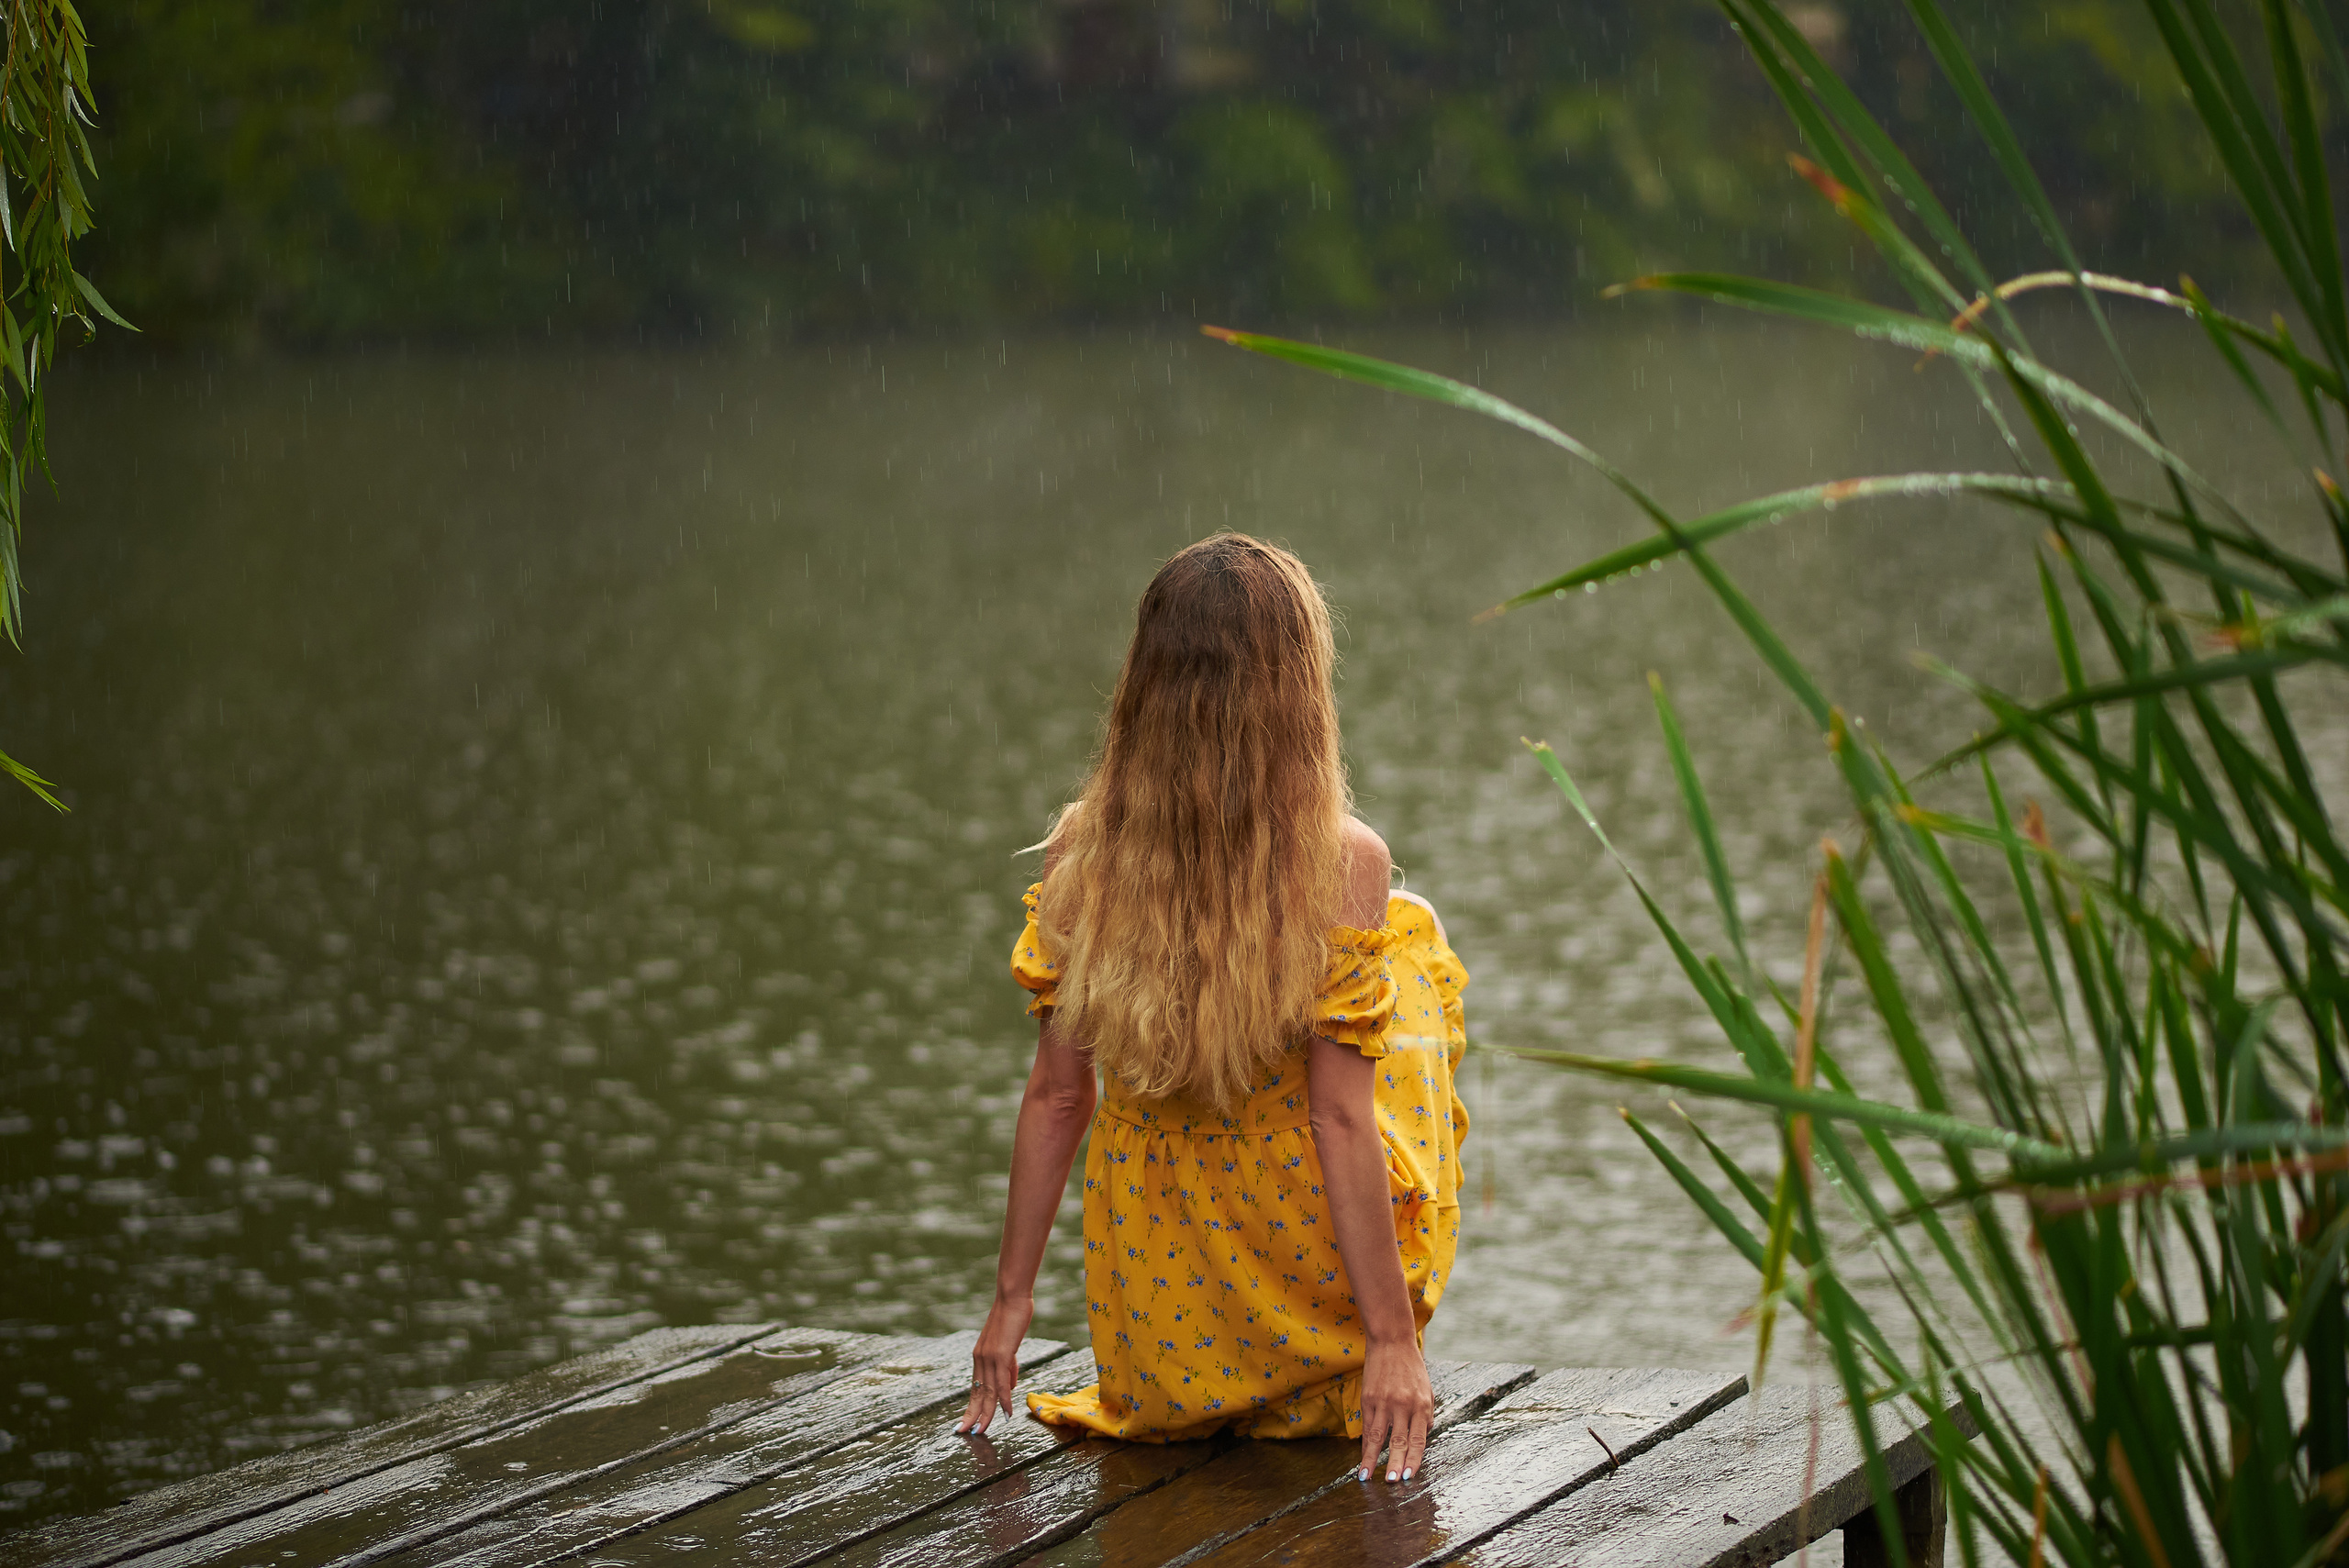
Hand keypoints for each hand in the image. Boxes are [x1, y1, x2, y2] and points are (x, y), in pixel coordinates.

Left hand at [954, 1293, 1033, 1435]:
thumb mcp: (1009, 1345)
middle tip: (968, 1434)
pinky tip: (1006, 1413)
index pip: (975, 1388)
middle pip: (977, 1393)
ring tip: (982, 1430)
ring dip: (986, 1414)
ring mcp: (990, 1357)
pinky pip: (1002, 1383)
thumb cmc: (1013, 1317)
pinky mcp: (1001, 1354)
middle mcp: (980, 1359)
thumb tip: (1010, 1386)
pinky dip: (1004, 1400)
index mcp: (980, 1357)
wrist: (1012, 1297)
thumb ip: (1009, 1366)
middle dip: (973, 1416)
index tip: (968, 1423)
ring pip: (987, 1392)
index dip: (972, 1407)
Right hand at [1358, 1337, 1432, 1482]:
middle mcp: (1403, 1405)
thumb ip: (1426, 1414)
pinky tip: (1362, 1458)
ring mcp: (1384, 1402)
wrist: (1392, 1341)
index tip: (1410, 1477)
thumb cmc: (1411, 1368)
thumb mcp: (1427, 1390)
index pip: (1419, 1440)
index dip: (1414, 1460)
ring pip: (1378, 1437)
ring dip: (1373, 1459)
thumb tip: (1423, 1436)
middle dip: (1396, 1465)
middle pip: (1400, 1442)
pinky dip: (1365, 1445)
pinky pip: (1367, 1426)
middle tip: (1393, 1483)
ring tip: (1368, 1477)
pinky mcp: (1368, 1398)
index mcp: (1422, 1405)